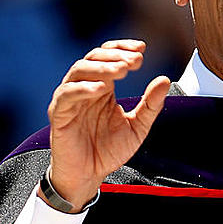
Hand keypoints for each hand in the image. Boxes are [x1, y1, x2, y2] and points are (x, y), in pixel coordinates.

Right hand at [45, 39, 170, 210]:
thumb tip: (163, 80)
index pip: (108, 56)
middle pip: (94, 57)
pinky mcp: (58, 113)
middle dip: (116, 56)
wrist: (88, 176)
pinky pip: (67, 94)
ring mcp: (70, 99)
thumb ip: (150, 105)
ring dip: (102, 67)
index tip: (142, 49)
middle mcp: (84, 88)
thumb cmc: (108, 151)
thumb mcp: (137, 127)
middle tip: (135, 62)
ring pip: (79, 70)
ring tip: (121, 71)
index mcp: (102, 87)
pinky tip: (101, 89)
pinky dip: (83, 88)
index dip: (123, 48)